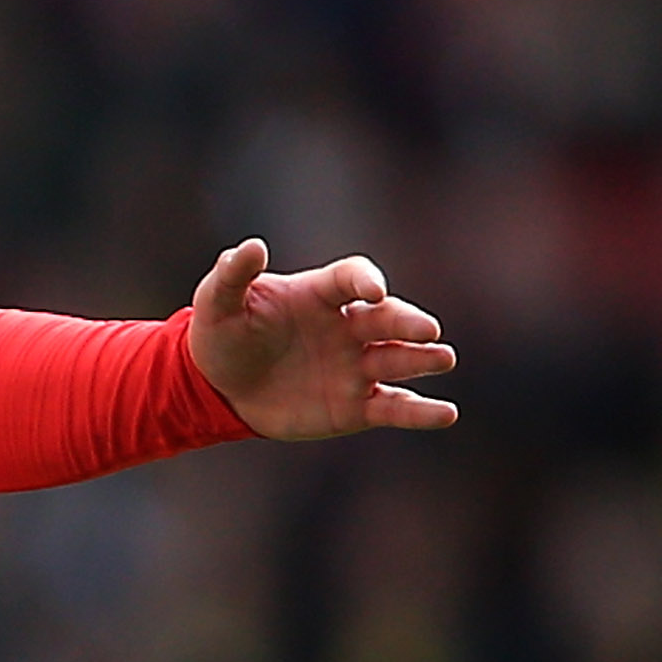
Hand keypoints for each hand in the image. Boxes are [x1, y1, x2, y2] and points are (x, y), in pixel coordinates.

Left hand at [185, 239, 459, 439]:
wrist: (219, 389)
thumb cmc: (222, 336)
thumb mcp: (216, 304)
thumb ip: (232, 275)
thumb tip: (250, 246)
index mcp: (321, 295)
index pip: (352, 278)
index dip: (365, 281)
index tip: (372, 290)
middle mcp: (347, 327)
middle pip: (386, 319)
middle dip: (407, 323)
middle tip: (427, 330)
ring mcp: (355, 366)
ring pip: (396, 360)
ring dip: (421, 359)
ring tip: (443, 358)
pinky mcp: (355, 407)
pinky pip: (392, 407)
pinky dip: (419, 412)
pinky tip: (445, 414)